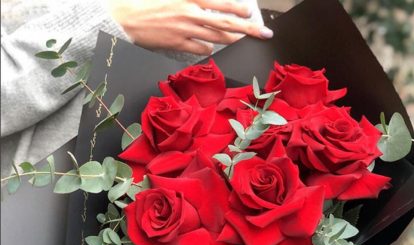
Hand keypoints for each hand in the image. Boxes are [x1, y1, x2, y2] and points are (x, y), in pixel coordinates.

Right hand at [107, 0, 272, 54]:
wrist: (127, 18)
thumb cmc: (150, 3)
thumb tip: (211, 5)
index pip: (221, 3)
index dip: (239, 9)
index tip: (252, 14)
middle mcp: (191, 13)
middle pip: (226, 22)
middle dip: (248, 29)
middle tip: (264, 34)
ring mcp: (186, 30)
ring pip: (217, 37)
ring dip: (232, 39)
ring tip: (243, 41)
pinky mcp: (179, 44)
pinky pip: (202, 49)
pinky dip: (209, 47)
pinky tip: (211, 45)